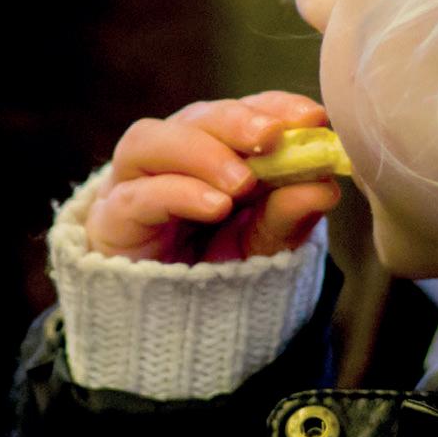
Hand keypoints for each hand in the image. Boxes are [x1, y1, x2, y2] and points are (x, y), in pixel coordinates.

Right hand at [89, 93, 339, 264]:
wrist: (168, 329)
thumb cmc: (215, 272)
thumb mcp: (263, 245)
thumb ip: (288, 216)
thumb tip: (325, 186)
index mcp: (217, 151)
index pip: (244, 112)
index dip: (276, 107)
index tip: (313, 118)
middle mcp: (172, 156)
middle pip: (197, 117)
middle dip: (237, 121)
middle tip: (273, 137)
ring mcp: (135, 183)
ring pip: (152, 141)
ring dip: (202, 153)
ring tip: (242, 183)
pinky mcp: (112, 219)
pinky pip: (136, 195)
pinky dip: (177, 193)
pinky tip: (214, 206)